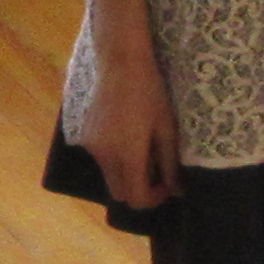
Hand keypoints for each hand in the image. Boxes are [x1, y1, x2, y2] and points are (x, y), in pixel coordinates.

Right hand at [74, 45, 176, 211]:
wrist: (120, 64)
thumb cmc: (150, 93)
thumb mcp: (166, 128)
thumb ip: (170, 164)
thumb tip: (177, 191)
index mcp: (128, 156)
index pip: (136, 198)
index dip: (154, 199)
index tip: (167, 185)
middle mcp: (105, 157)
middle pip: (120, 194)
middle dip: (139, 191)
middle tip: (156, 171)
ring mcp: (92, 147)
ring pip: (110, 177)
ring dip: (126, 175)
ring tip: (142, 148)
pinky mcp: (86, 136)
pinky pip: (102, 160)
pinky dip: (115, 160)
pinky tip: (127, 135)